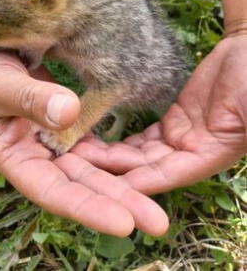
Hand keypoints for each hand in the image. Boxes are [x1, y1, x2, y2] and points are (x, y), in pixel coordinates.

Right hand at [0, 32, 168, 236]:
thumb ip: (29, 99)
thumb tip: (70, 112)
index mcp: (11, 157)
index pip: (51, 190)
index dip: (86, 208)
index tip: (123, 223)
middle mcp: (35, 157)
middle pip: (80, 185)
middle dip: (118, 203)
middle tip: (157, 223)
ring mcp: (53, 143)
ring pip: (93, 167)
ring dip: (125, 181)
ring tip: (159, 200)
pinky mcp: (67, 125)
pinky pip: (96, 143)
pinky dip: (120, 152)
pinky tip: (146, 159)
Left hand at [74, 35, 246, 193]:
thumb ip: (239, 127)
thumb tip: (216, 148)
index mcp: (210, 155)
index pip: (163, 175)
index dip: (131, 180)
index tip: (96, 181)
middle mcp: (192, 153)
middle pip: (143, 167)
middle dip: (109, 169)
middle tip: (71, 164)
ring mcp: (181, 137)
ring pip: (137, 153)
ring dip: (107, 155)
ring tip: (72, 151)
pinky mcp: (172, 120)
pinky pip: (140, 136)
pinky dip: (116, 138)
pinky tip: (89, 137)